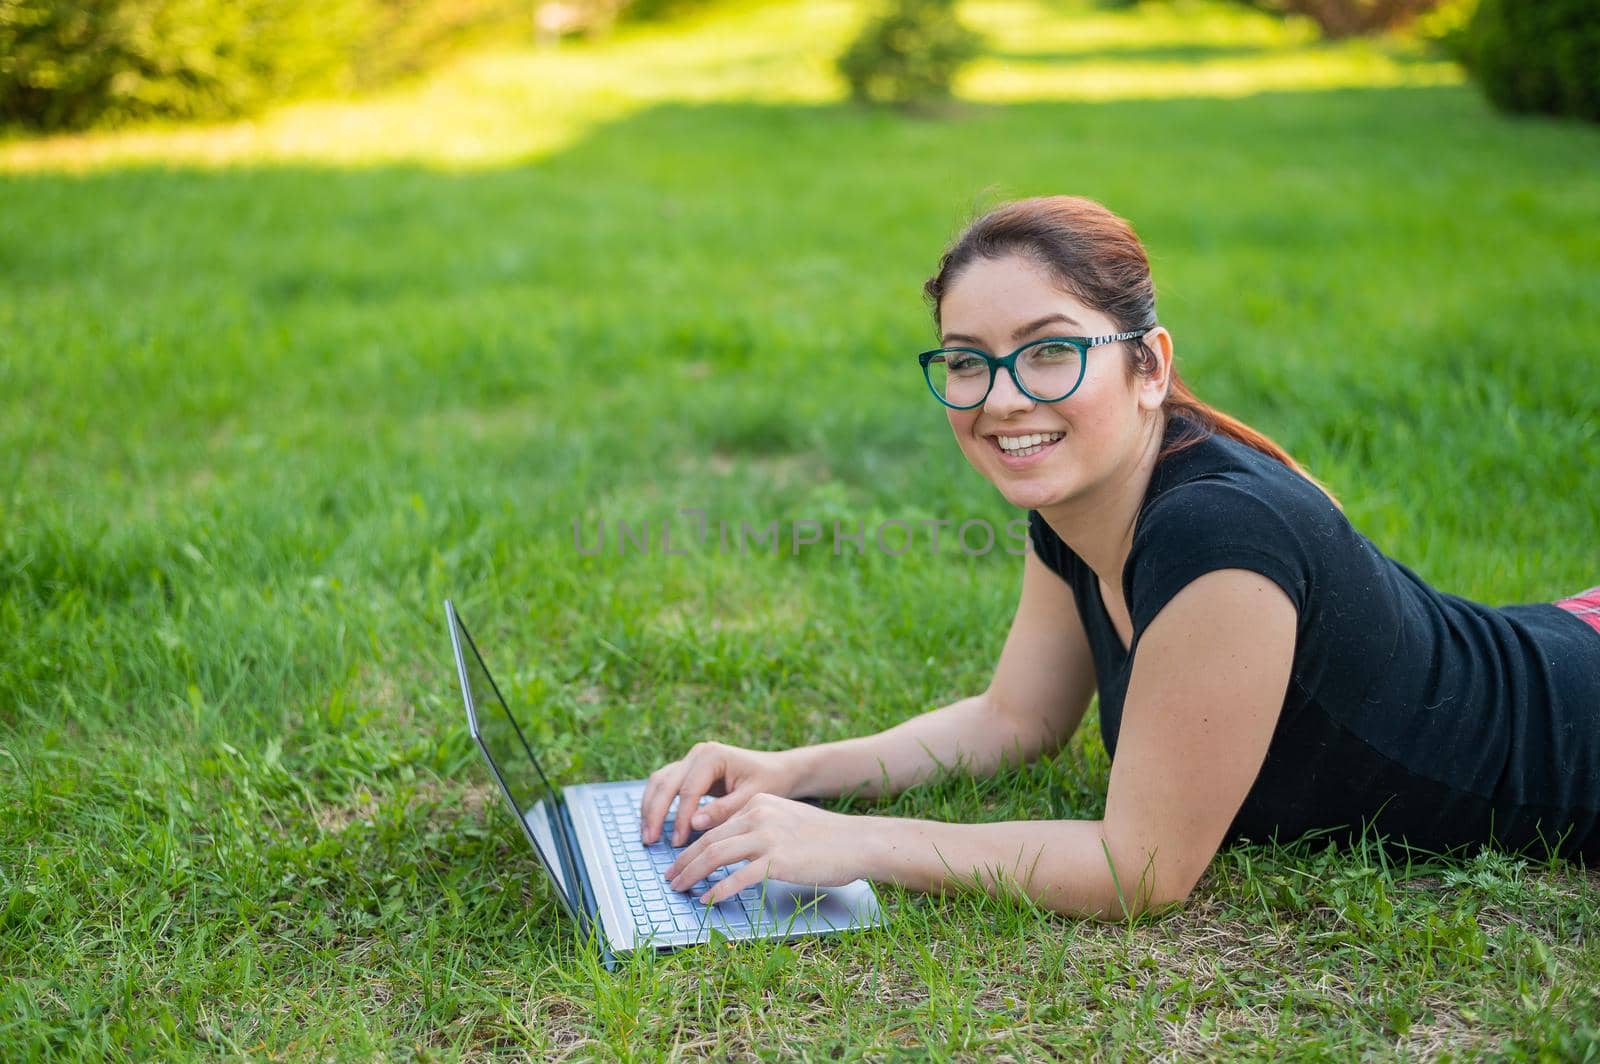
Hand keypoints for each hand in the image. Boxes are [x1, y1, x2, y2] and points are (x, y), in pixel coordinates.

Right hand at [639, 740, 800, 846]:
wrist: (778, 769)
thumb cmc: (769, 781)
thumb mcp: (752, 797)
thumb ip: (724, 810)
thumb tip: (694, 824)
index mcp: (712, 755)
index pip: (688, 790)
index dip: (680, 819)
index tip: (678, 843)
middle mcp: (697, 753)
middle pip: (665, 783)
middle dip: (654, 813)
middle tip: (650, 841)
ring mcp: (691, 759)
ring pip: (659, 781)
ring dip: (649, 808)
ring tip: (647, 835)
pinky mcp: (688, 769)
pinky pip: (664, 784)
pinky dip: (655, 803)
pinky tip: (652, 823)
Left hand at [664, 793, 865, 904]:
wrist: (856, 842)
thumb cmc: (825, 837)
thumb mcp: (786, 819)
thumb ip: (759, 827)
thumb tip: (732, 849)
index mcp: (758, 802)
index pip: (715, 825)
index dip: (692, 845)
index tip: (679, 861)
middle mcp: (759, 815)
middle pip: (708, 839)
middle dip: (684, 861)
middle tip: (670, 877)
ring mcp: (767, 837)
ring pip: (716, 855)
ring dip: (692, 874)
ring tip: (679, 889)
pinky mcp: (777, 860)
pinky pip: (737, 877)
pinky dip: (717, 890)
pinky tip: (706, 901)